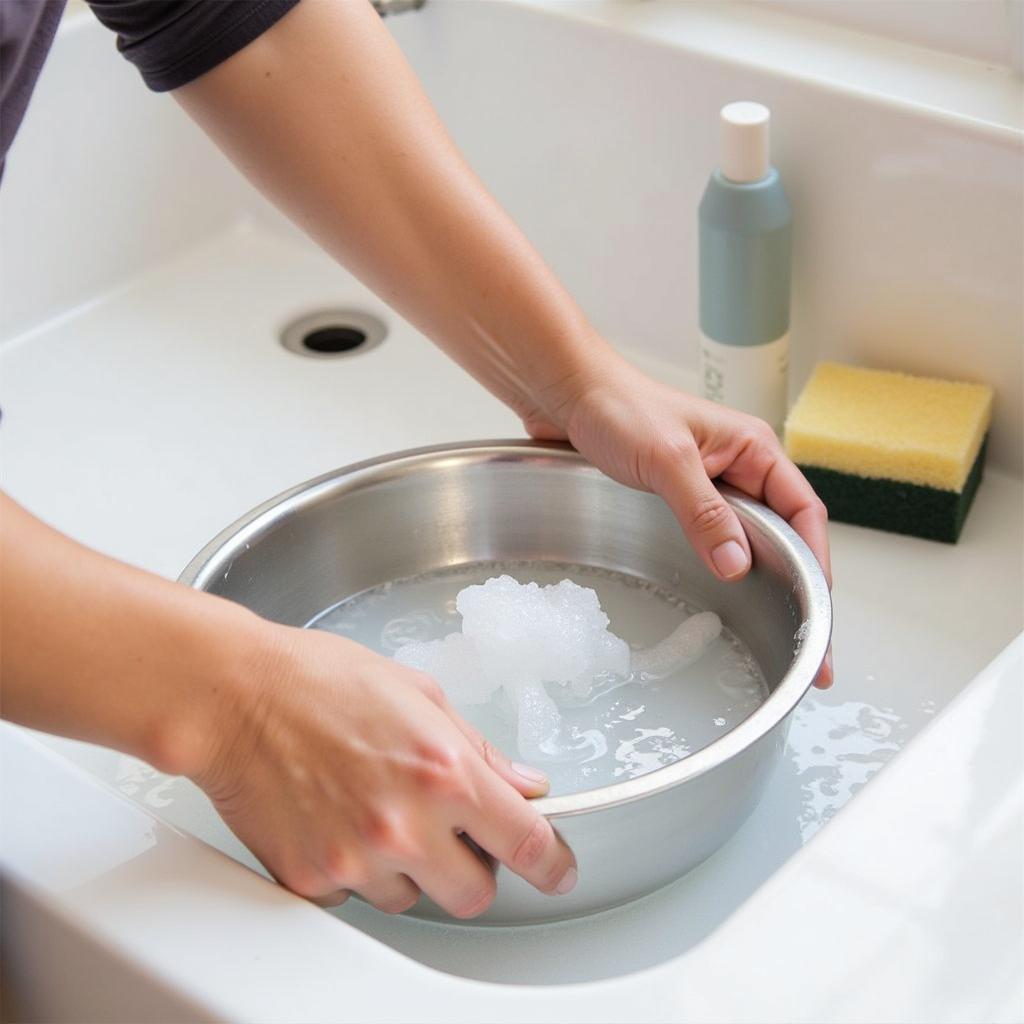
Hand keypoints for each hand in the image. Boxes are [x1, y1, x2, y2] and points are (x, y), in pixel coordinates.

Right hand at [194, 625, 577, 915]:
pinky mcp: (311, 879)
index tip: (558, 871)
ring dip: (408, 871)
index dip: (553, 864)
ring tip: (375, 812)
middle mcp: (406, 824)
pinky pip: (354, 900)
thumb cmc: (321, 679)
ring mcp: (357, 859)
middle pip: (475, 894)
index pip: (526, 842)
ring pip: (412, 901)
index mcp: (445, 771)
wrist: (234, 696)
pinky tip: (337, 823)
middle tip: (447, 831)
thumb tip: (523, 784)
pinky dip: (356, 873)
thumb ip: (478, 748)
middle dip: (471, 867)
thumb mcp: (419, 694)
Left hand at [525, 349, 833, 688]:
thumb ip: (703, 511)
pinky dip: (720, 567)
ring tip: (774, 628)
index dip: (817, 562)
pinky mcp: (678, 501)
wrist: (568, 395)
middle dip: (796, 582)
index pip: (803, 512)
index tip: (818, 609)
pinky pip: (710, 539)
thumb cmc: (618, 407)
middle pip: (783, 533)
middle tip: (803, 639)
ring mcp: (708, 487)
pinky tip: (724, 597)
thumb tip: (737, 564)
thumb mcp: (666, 459)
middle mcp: (738, 468)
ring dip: (760, 578)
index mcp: (752, 448)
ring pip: (747, 540)